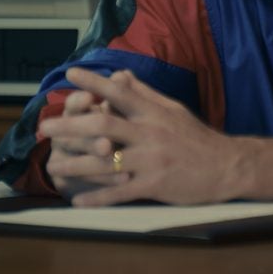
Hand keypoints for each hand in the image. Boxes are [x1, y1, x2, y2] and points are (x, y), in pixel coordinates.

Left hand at [40, 67, 233, 205]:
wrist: (227, 166)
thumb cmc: (196, 137)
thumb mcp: (172, 109)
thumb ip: (144, 94)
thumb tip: (120, 75)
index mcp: (153, 112)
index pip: (119, 92)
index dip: (94, 82)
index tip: (71, 73)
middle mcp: (150, 133)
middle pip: (104, 126)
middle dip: (70, 126)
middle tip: (45, 126)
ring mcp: (152, 160)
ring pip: (107, 162)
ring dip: (76, 164)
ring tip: (52, 166)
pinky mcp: (156, 185)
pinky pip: (121, 192)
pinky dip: (98, 197)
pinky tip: (79, 200)